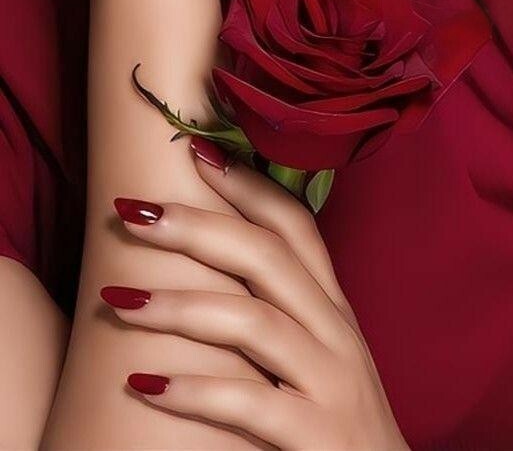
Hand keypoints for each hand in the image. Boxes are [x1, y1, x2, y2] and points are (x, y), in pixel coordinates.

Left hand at [103, 139, 409, 450]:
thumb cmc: (333, 421)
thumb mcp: (316, 352)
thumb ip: (276, 306)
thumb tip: (207, 257)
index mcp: (332, 307)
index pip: (295, 225)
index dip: (247, 184)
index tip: (195, 149)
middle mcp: (336, 333)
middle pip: (267, 257)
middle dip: (196, 226)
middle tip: (131, 210)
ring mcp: (331, 384)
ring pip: (254, 322)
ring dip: (179, 304)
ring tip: (117, 299)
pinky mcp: (317, 438)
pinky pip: (249, 404)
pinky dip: (193, 390)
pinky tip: (143, 382)